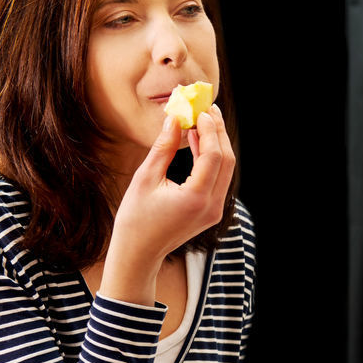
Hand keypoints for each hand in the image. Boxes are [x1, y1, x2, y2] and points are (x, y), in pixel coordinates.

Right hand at [101, 106, 235, 304]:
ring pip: (226, 170)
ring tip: (203, 121)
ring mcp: (215, 211)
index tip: (202, 110)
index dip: (210, 130)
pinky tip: (199, 142)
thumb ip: (164, 148)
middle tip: (208, 110)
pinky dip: (212, 159)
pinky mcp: (212, 211)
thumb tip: (175, 119)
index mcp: (197, 198)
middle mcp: (212, 206)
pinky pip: (218, 179)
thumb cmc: (135, 218)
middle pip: (227, 161)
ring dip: (217, 144)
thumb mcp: (146, 178)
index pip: (214, 156)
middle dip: (219, 133)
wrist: (139, 252)